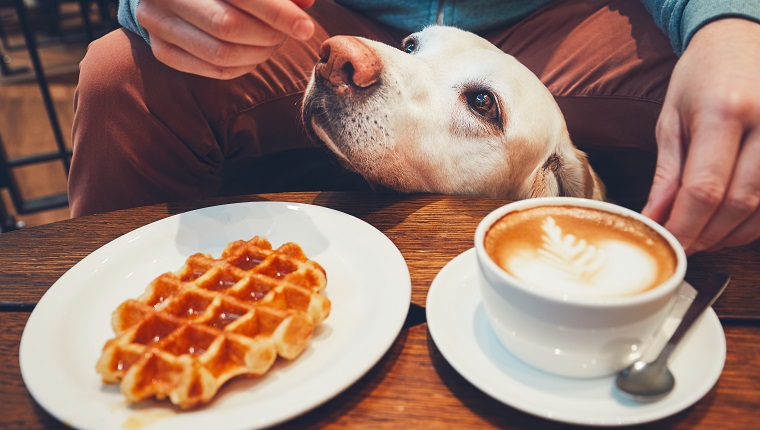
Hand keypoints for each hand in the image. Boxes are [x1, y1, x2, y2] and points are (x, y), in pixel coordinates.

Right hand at [136, 0, 315, 78]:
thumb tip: (307, 2)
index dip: (277, 13)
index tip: (305, 27)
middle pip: (228, 26)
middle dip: (268, 36)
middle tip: (288, 35)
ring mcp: (157, 23)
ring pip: (220, 53)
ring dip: (258, 54)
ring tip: (273, 43)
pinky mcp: (161, 49)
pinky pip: (211, 69)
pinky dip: (242, 67)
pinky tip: (254, 56)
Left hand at [642, 18, 759, 254]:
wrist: (742, 41)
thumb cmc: (701, 78)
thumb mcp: (672, 120)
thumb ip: (667, 173)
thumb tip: (655, 219)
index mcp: (724, 112)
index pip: (704, 187)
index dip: (686, 225)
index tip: (669, 243)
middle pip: (738, 202)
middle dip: (707, 234)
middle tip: (684, 246)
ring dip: (732, 233)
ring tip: (704, 238)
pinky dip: (755, 221)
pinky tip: (731, 225)